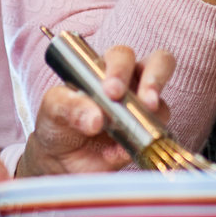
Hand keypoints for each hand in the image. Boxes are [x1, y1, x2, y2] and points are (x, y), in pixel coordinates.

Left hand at [19, 44, 176, 175]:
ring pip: (162, 105)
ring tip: (130, 132)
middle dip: (154, 79)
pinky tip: (114, 154)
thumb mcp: (53, 109)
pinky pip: (151, 139)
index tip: (112, 91)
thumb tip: (95, 118)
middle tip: (145, 101)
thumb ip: (69, 106)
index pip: (123, 56)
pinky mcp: (144, 138)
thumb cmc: (58, 123)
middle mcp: (130, 84)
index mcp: (105, 69)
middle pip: (159, 63)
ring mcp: (140, 112)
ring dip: (150, 118)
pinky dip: (135, 146)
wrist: (61, 161)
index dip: (122, 69)